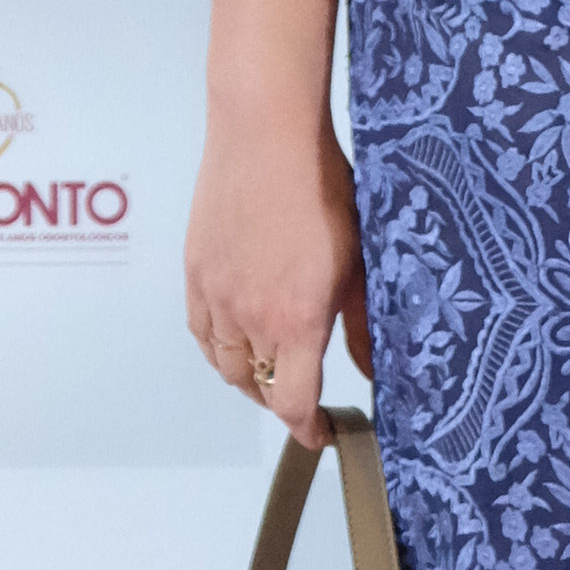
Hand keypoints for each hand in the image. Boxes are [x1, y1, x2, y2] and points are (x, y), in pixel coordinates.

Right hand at [185, 124, 370, 451]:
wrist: (265, 135)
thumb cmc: (322, 187)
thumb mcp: (360, 261)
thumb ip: (364, 324)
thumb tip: (373, 369)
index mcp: (295, 319)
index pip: (293, 403)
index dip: (308, 429)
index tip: (323, 434)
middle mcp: (248, 316)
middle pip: (256, 389)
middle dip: (282, 402)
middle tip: (304, 398)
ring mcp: (215, 295)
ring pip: (223, 363)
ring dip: (249, 378)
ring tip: (273, 372)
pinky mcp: (195, 273)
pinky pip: (200, 331)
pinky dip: (218, 347)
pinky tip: (238, 338)